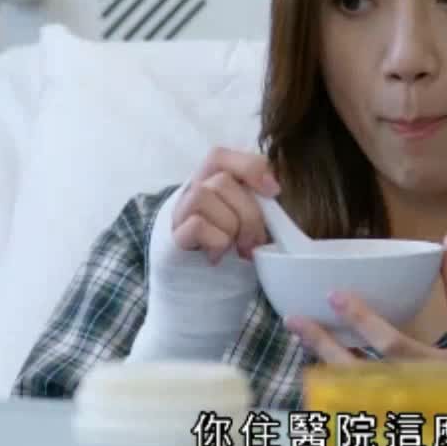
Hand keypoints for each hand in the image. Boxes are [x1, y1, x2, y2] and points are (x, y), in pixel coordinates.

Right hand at [172, 146, 280, 263]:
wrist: (198, 289)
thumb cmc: (230, 249)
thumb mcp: (247, 220)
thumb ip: (256, 199)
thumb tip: (274, 188)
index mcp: (209, 184)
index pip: (220, 156)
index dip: (249, 167)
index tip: (274, 191)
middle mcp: (189, 194)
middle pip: (221, 180)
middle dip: (249, 213)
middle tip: (256, 240)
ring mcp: (178, 215)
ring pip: (203, 195)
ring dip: (232, 226)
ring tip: (238, 249)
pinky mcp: (172, 239)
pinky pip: (196, 224)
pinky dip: (217, 241)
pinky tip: (218, 255)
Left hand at [285, 230, 446, 415]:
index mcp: (436, 369)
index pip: (392, 344)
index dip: (362, 320)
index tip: (334, 295)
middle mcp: (412, 395)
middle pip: (358, 373)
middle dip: (324, 344)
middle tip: (295, 319)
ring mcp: (397, 417)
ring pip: (348, 393)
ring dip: (323, 362)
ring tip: (300, 333)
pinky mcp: (387, 429)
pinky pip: (350, 409)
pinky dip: (332, 387)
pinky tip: (317, 364)